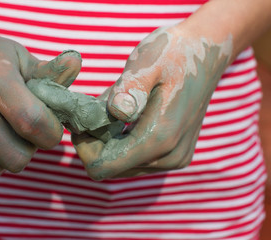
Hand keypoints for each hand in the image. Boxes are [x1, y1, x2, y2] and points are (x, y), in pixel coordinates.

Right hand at [0, 36, 80, 183]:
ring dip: (5, 161)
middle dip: (30, 151)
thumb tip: (75, 61)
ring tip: (5, 138)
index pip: (31, 121)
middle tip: (26, 133)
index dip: (51, 134)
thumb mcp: (25, 60)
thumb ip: (53, 73)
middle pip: (14, 157)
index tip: (51, 129)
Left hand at [72, 26, 232, 180]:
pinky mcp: (176, 154)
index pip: (105, 167)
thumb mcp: (147, 62)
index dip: (85, 148)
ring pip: (124, 166)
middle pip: (113, 169)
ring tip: (109, 113)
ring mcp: (175, 158)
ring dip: (110, 145)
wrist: (206, 52)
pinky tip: (124, 120)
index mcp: (160, 137)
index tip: (81, 122)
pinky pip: (138, 160)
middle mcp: (169, 156)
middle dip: (96, 145)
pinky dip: (124, 144)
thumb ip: (131, 88)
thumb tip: (116, 112)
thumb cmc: (174, 53)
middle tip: (93, 113)